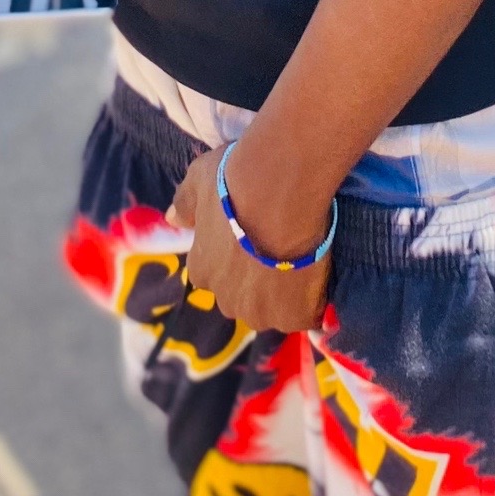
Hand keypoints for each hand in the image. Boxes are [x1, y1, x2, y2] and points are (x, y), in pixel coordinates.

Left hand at [170, 145, 332, 335]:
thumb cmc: (236, 181)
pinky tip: (322, 275)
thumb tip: (173, 219)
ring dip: (286, 294)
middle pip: (243, 298)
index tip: (253, 240)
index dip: (237, 258)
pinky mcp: (295, 315)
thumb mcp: (200, 180)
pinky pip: (307, 314)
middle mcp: (226, 300)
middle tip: (279, 251)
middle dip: (258, 281)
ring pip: (274, 310)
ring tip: (305, 264)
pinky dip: (314, 300)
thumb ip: (186, 203)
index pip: (216, 274)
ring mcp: (262, 312)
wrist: (279, 189)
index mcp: (202, 271)